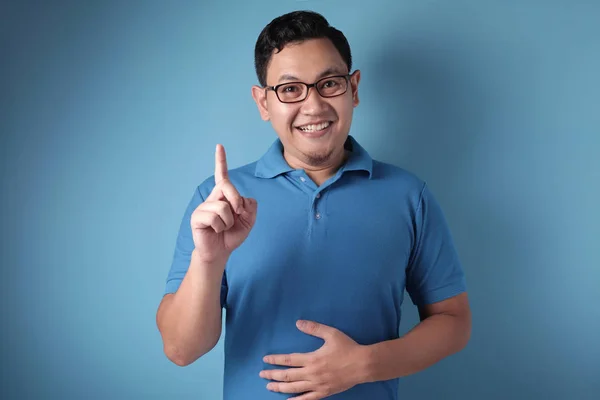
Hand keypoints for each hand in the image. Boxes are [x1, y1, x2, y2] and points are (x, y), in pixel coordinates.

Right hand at [190, 144, 257, 263]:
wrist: (220, 253)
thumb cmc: (232, 235)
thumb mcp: (249, 220)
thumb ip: (250, 207)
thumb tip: (241, 201)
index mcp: (224, 196)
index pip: (222, 175)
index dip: (221, 160)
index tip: (219, 146)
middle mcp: (212, 198)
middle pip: (227, 186)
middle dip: (237, 201)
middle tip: (238, 214)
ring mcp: (203, 207)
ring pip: (223, 207)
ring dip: (229, 221)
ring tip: (223, 228)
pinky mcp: (197, 217)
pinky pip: (214, 218)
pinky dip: (221, 227)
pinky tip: (215, 231)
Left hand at [260, 320, 367, 398]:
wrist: (363, 365)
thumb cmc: (347, 348)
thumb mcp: (331, 333)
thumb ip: (314, 328)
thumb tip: (298, 323)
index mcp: (312, 359)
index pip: (289, 360)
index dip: (275, 360)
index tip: (266, 360)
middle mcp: (312, 373)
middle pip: (288, 376)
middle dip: (273, 375)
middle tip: (262, 375)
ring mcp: (317, 385)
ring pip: (294, 389)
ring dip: (280, 388)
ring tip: (269, 387)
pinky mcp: (324, 392)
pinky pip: (307, 399)